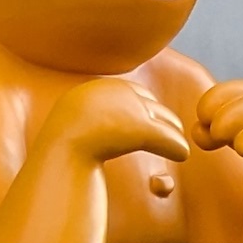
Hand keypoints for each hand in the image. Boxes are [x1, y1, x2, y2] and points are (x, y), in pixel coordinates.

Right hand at [34, 77, 192, 166]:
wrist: (60, 154)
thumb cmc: (61, 148)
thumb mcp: (69, 125)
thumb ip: (83, 121)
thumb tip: (89, 125)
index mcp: (98, 88)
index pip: (131, 92)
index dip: (143, 107)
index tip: (151, 121)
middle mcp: (116, 91)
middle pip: (149, 102)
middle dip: (161, 117)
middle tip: (173, 130)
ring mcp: (129, 109)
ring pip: (162, 119)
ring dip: (172, 133)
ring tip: (179, 147)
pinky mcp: (142, 129)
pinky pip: (166, 138)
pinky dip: (176, 147)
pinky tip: (183, 155)